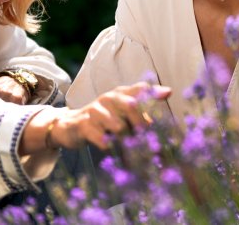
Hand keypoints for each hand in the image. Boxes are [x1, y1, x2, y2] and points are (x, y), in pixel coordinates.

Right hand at [19, 82, 170, 153]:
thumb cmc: (102, 120)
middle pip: (132, 105)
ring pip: (119, 126)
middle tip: (148, 141)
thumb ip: (139, 116)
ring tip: (129, 150)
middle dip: (143, 124)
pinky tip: (112, 150)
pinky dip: (111, 147)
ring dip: (127, 141)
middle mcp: (108, 98)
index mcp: (120, 94)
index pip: (139, 88)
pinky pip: (103, 139)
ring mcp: (95, 111)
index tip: (168, 93)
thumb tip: (159, 125)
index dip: (153, 91)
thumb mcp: (120, 114)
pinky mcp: (84, 125)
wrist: (70, 126)